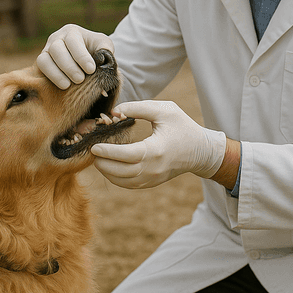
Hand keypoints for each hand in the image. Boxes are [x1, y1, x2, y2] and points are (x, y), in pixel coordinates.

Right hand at [36, 24, 113, 87]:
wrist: (86, 58)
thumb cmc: (96, 49)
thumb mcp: (104, 45)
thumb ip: (105, 50)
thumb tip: (103, 59)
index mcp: (72, 32)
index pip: (73, 41)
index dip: (81, 56)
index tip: (91, 70)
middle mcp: (57, 38)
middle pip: (57, 49)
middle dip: (69, 66)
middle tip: (80, 79)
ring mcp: (47, 50)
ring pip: (44, 59)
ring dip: (56, 73)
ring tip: (68, 85)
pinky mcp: (42, 63)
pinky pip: (41, 69)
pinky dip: (51, 77)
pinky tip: (62, 85)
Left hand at [91, 100, 226, 188]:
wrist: (200, 151)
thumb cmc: (182, 127)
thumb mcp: (164, 110)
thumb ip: (138, 108)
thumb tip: (114, 112)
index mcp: (156, 150)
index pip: (125, 155)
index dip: (108, 152)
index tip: (94, 146)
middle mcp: (153, 168)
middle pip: (120, 172)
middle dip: (102, 163)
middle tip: (92, 151)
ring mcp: (152, 178)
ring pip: (122, 182)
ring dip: (107, 172)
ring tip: (98, 158)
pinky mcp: (152, 183)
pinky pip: (129, 184)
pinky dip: (116, 178)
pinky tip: (110, 166)